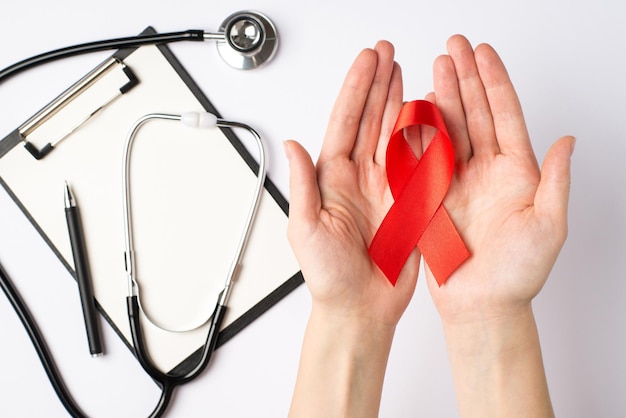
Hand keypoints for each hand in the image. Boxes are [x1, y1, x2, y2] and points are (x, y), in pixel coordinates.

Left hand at [286, 41, 417, 417]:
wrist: (359, 309)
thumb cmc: (329, 277)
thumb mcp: (305, 230)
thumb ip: (302, 186)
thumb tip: (291, 145)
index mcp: (333, 180)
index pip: (345, 124)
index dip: (356, 90)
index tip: (367, 63)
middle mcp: (359, 178)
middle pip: (370, 120)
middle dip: (378, 84)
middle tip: (387, 54)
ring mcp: (385, 188)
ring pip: (394, 135)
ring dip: (399, 101)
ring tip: (404, 72)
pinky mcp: (408, 203)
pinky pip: (418, 163)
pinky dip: (424, 137)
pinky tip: (427, 114)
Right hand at [423, 35, 573, 322]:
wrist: (481, 304)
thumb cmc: (518, 273)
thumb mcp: (549, 225)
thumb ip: (555, 180)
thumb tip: (567, 141)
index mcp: (515, 172)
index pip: (504, 115)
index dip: (494, 82)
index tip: (482, 53)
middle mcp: (485, 171)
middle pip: (474, 114)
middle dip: (464, 78)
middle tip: (453, 47)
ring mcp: (456, 181)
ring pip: (447, 130)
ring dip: (441, 97)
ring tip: (434, 67)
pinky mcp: (430, 196)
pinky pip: (423, 158)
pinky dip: (417, 133)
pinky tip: (414, 109)